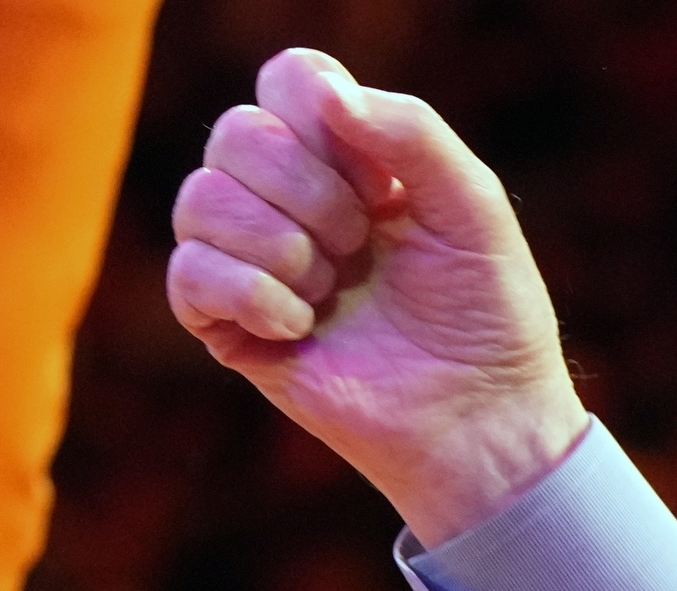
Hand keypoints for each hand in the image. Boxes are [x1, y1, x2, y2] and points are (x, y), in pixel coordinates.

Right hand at [166, 50, 586, 544]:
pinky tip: (303, 327)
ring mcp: (248, 258)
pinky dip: (254, 296)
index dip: (324, 121)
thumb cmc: (486, 316)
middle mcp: (285, 197)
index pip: (288, 82)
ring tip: (335, 293)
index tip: (381, 186)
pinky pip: (189, 273)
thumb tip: (326, 94)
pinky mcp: (226, 323)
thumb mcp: (472, 208)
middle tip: (362, 249)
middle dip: (312, 194)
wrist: (481, 421)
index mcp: (344, 158)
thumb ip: (413, 132)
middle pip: (238, 134)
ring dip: (285, 248)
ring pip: (200, 198)